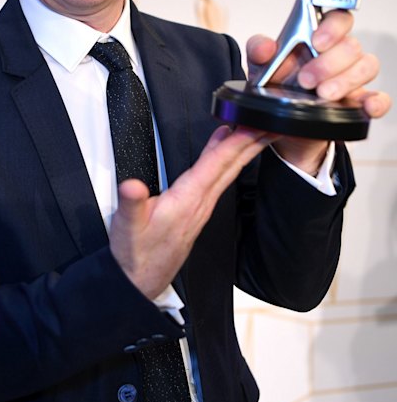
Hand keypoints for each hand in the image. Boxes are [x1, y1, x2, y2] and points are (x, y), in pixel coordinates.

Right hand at [109, 126, 272, 298]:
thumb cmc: (135, 253)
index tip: (254, 123)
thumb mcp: (128, 226)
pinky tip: (225, 152)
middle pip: (232, 165)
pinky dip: (227, 160)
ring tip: (257, 129)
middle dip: (253, 140)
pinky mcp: (197, 211)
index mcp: (187, 199)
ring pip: (228, 171)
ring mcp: (201, 207)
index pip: (217, 163)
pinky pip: (219, 179)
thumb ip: (132, 204)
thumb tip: (133, 186)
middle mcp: (200, 202)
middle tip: (273, 119)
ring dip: (244, 149)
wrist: (140, 281)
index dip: (236, 141)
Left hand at [247, 10, 391, 172]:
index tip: (316, 41)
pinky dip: (376, 102)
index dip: (332, 27)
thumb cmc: (277, 86)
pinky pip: (380, 98)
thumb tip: (265, 47)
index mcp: (318, 38)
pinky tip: (365, 106)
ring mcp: (351, 79)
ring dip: (345, 81)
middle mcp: (338, 55)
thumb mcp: (260, 67)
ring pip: (367, 67)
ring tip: (322, 95)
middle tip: (306, 80)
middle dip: (329, 63)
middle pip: (352, 45)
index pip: (338, 19)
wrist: (279, 124)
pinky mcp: (357, 104)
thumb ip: (258, 51)